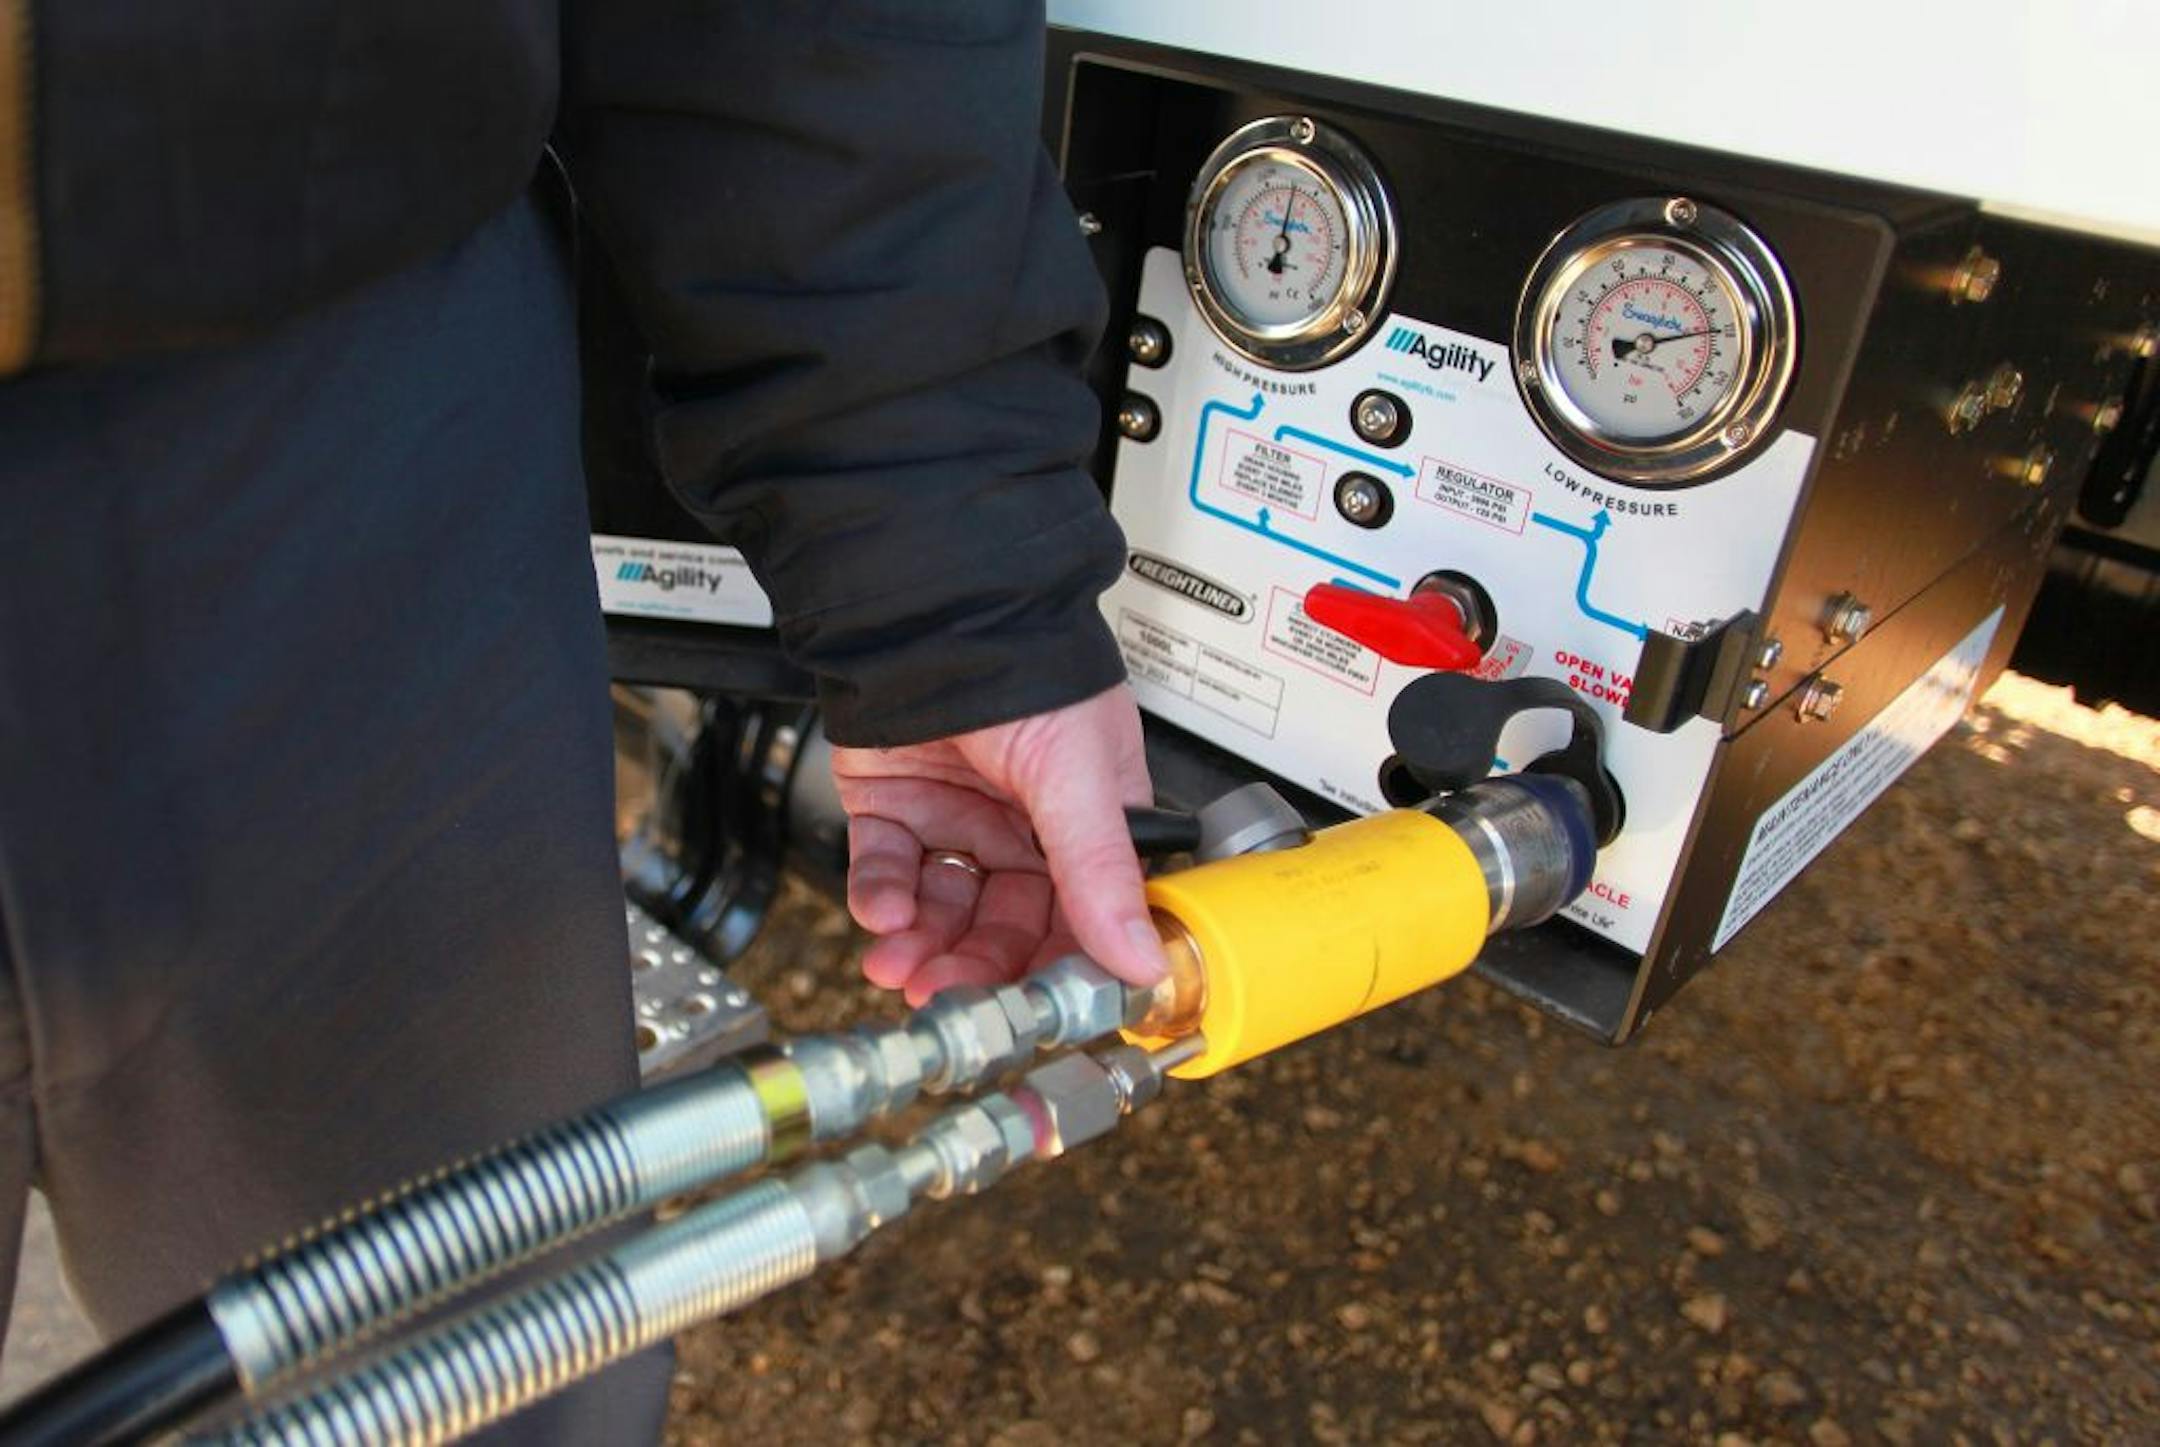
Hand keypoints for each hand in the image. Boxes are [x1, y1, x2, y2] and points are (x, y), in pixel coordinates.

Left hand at [831, 685, 1167, 1004]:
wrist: (936, 613)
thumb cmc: (1030, 672)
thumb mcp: (1077, 780)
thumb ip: (1098, 874)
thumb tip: (1140, 961)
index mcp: (1088, 822)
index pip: (1080, 919)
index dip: (1056, 970)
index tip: (1033, 1015)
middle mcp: (1024, 826)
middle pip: (1003, 924)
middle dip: (973, 967)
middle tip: (945, 998)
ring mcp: (958, 816)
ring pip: (942, 907)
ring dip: (920, 943)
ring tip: (899, 966)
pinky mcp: (896, 805)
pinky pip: (887, 869)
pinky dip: (880, 896)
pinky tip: (881, 911)